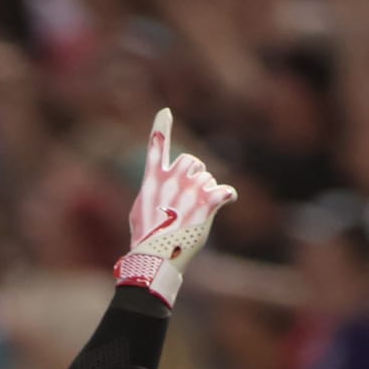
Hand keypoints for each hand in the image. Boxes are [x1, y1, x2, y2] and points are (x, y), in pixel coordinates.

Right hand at [117, 108, 237, 306]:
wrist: (156, 257)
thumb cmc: (146, 239)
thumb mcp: (140, 210)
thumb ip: (153, 192)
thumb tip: (163, 189)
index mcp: (153, 180)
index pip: (156, 147)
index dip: (160, 128)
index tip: (165, 112)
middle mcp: (172, 179)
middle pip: (191, 161)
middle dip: (194, 174)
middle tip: (190, 196)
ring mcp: (190, 189)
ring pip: (208, 178)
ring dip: (206, 192)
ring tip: (195, 213)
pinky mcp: (207, 203)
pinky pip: (226, 191)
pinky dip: (227, 196)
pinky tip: (225, 200)